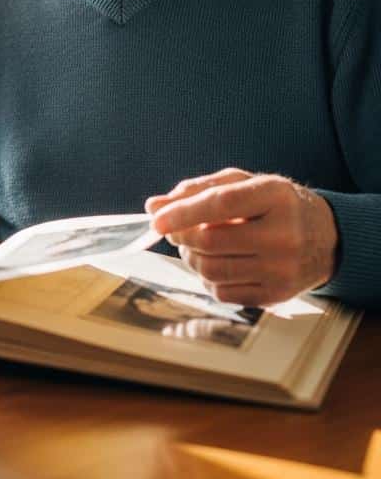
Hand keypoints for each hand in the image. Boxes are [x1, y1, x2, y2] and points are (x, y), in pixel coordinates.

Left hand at [146, 168, 338, 305]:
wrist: (325, 237)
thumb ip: (196, 190)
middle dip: (181, 236)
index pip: (220, 204)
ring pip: (212, 270)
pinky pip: (223, 293)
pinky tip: (215, 264)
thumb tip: (153, 206)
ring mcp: (283, 269)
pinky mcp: (277, 295)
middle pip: (210, 241)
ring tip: (195, 246)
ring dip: (190, 258)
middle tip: (175, 231)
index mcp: (275, 196)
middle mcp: (284, 234)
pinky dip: (207, 279)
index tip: (156, 220)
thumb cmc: (273, 204)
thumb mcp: (241, 183)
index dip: (182, 213)